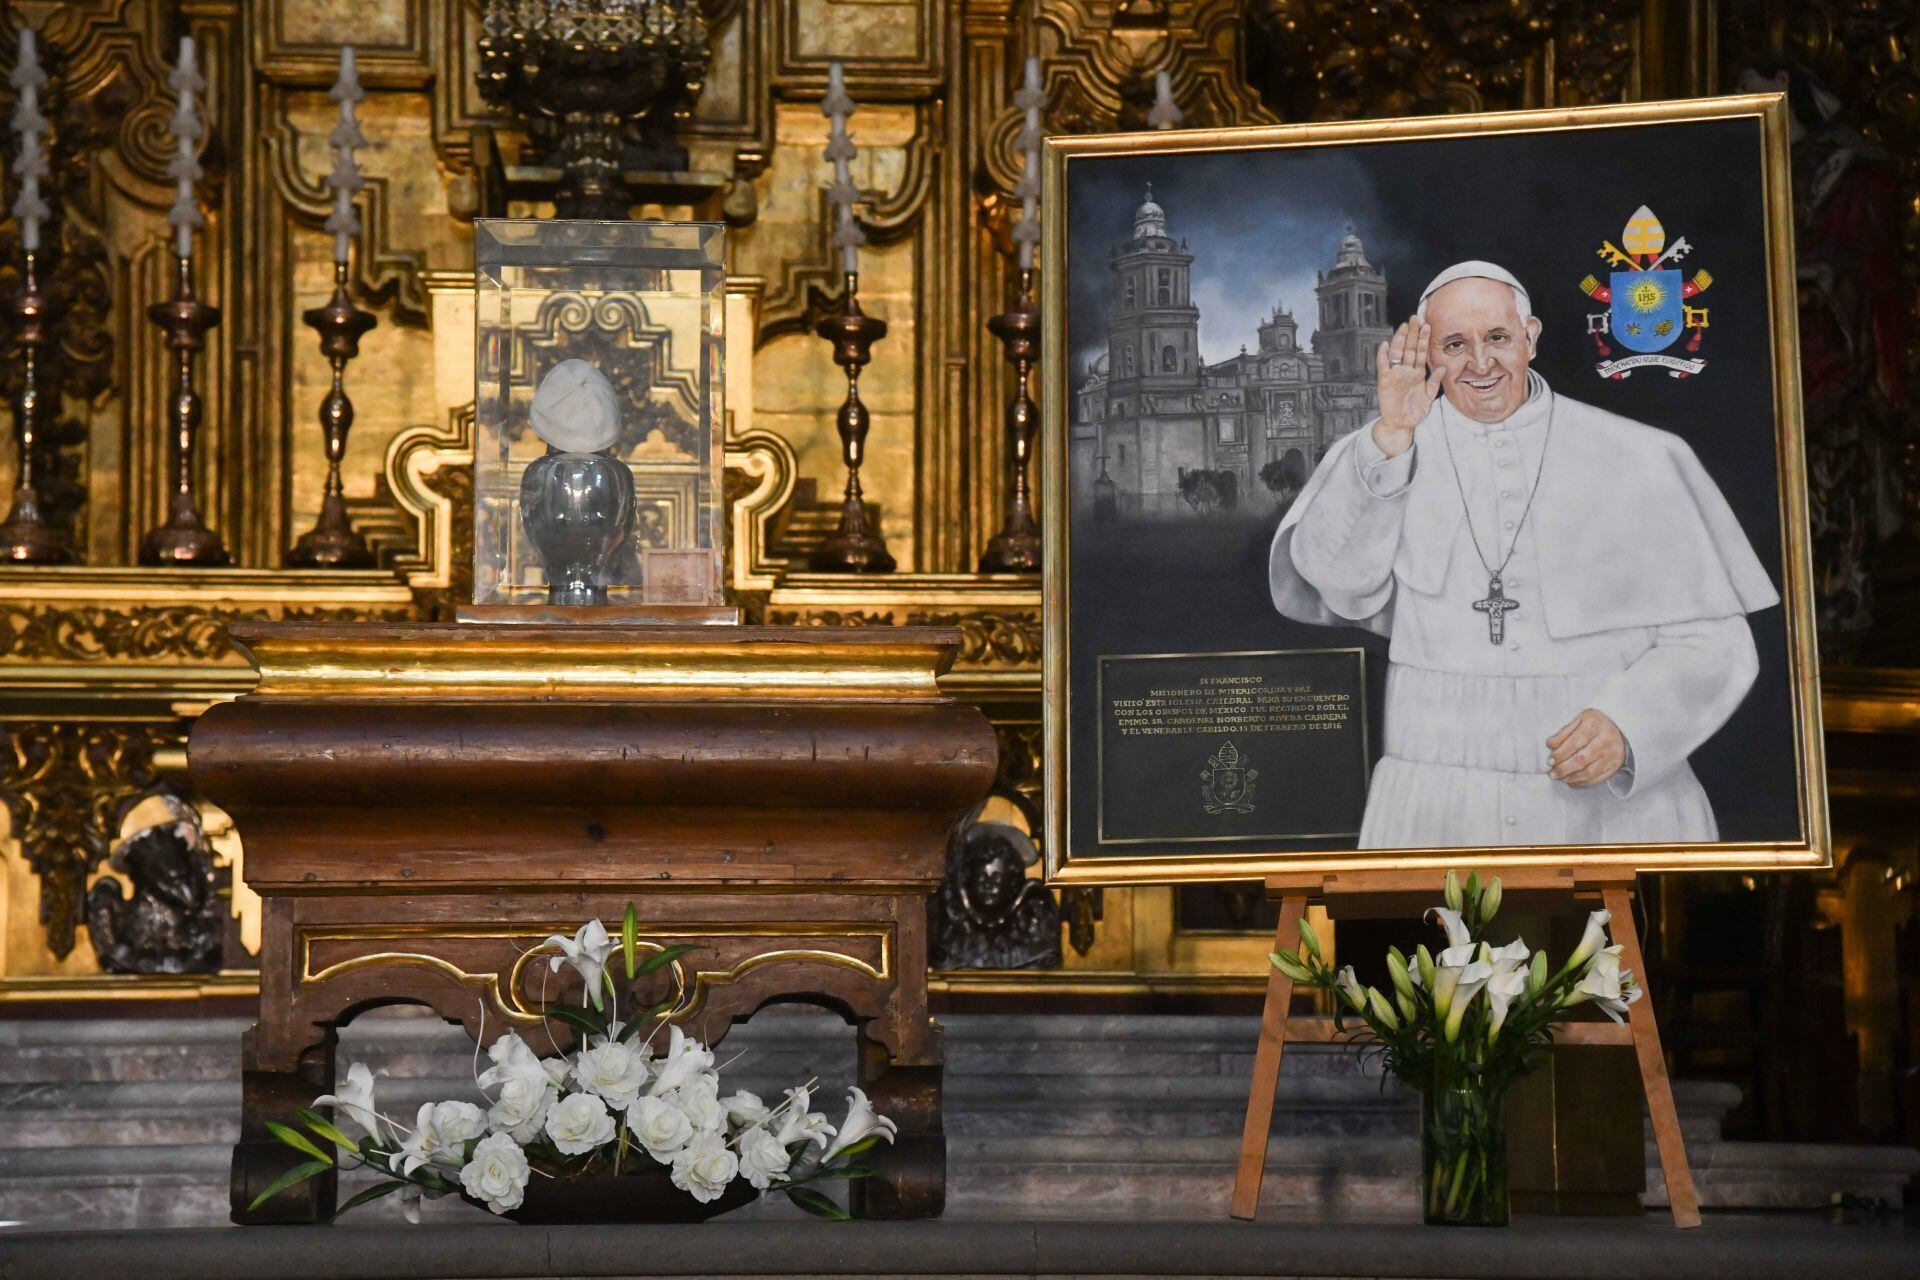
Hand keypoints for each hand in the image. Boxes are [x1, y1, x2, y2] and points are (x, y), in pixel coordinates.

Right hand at [1370, 315, 1441, 457]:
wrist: (1402, 424)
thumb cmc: (1415, 411)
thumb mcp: (1429, 396)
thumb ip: (1434, 382)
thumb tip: (1442, 367)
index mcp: (1417, 373)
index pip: (1420, 352)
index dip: (1423, 339)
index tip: (1428, 325)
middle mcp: (1406, 370)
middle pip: (1408, 348)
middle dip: (1412, 333)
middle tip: (1415, 318)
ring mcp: (1395, 374)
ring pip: (1397, 353)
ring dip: (1399, 339)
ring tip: (1403, 326)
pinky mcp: (1385, 381)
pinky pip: (1383, 366)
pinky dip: (1383, 355)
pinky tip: (1386, 345)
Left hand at [1546, 709, 1627, 787]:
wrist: (1620, 727)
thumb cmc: (1595, 724)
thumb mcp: (1579, 720)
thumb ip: (1564, 732)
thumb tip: (1550, 745)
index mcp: (1594, 725)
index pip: (1573, 743)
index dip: (1560, 754)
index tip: (1550, 760)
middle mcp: (1605, 740)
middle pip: (1581, 760)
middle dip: (1563, 769)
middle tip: (1552, 773)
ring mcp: (1612, 754)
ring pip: (1589, 772)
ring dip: (1571, 777)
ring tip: (1560, 778)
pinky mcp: (1615, 766)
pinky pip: (1597, 778)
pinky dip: (1582, 782)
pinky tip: (1572, 781)